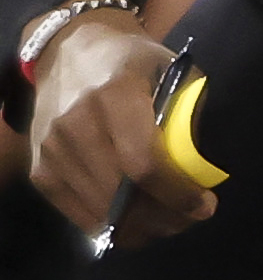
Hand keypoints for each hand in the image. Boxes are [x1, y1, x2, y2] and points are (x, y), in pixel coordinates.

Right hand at [28, 16, 191, 248]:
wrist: (70, 53)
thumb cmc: (133, 64)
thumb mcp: (172, 73)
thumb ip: (187, 117)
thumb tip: (201, 172)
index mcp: (114, 95)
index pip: (144, 163)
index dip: (177, 193)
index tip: (205, 205)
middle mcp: (75, 125)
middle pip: (122, 193)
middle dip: (165, 216)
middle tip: (192, 217)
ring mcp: (52, 150)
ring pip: (101, 210)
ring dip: (142, 226)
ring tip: (170, 220)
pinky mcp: (39, 171)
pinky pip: (78, 214)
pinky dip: (112, 225)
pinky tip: (137, 220)